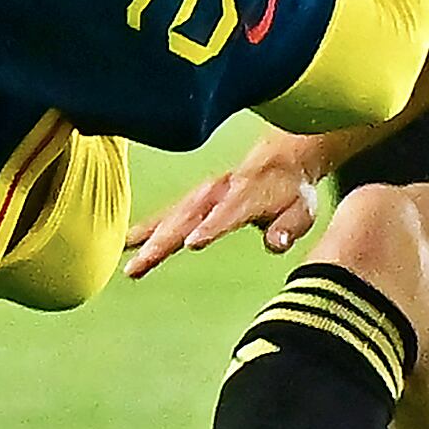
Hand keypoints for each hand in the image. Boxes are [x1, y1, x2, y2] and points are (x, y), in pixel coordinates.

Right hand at [123, 135, 330, 277]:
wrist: (279, 162)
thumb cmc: (291, 192)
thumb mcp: (302, 210)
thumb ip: (288, 227)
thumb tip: (275, 242)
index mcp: (247, 195)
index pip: (227, 213)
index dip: (211, 227)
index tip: (191, 244)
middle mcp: (218, 193)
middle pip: (187, 218)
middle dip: (163, 242)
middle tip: (141, 265)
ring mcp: (202, 195)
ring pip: (171, 218)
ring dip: (149, 241)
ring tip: (130, 265)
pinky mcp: (193, 200)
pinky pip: (166, 215)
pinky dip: (146, 229)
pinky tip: (126, 244)